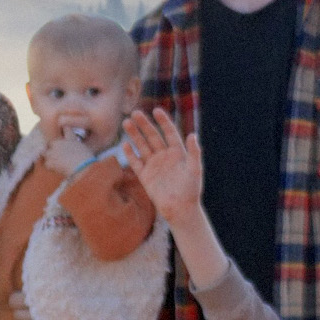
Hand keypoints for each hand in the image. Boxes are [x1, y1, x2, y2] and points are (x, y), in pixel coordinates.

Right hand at [130, 105, 203, 230]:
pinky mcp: (145, 176)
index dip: (163, 121)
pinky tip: (125, 144)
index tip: (157, 110)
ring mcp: (154, 165)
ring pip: (142, 146)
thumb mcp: (195, 170)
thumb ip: (194, 152)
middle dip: (144, 125)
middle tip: (135, 113)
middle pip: (153, 136)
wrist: (180, 209)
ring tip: (126, 123)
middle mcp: (165, 156)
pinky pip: (136, 162)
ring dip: (135, 135)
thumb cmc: (191, 190)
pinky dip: (130, 154)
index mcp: (178, 152)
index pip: (169, 133)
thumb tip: (193, 134)